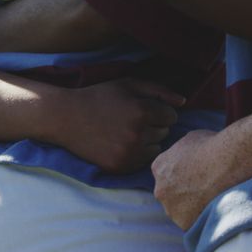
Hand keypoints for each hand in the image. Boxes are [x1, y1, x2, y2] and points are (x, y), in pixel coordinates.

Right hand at [55, 79, 184, 173]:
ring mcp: (129, 153)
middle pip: (165, 132)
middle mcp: (138, 134)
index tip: (143, 108)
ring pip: (156, 148)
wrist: (67, 118)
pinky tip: (121, 143)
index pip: (172, 116)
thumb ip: (159, 90)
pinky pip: (143, 162)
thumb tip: (184, 102)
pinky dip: (137, 153)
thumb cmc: (100, 97)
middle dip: (154, 125)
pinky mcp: (120, 166)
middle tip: (132, 119)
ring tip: (127, 131)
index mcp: (142, 111)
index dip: (159, 110)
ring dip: (147, 140)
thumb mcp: (128, 84)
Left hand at [152, 129, 229, 229]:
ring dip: (192, 208)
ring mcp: (172, 209)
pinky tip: (215, 210)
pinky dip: (202, 219)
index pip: (165, 175)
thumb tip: (185, 155)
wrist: (229, 163)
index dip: (180, 176)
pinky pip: (192, 223)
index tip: (195, 176)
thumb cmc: (213, 146)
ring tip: (212, 200)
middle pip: (170, 195)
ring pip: (180, 211)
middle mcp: (160, 190)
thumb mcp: (190, 139)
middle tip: (204, 189)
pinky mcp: (186, 223)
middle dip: (183, 193)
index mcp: (159, 167)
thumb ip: (181, 152)